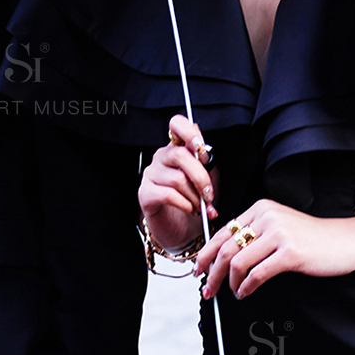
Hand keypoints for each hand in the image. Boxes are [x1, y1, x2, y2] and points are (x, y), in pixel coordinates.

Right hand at [139, 113, 217, 253]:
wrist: (182, 230)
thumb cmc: (194, 201)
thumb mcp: (205, 179)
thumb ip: (205, 163)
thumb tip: (205, 152)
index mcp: (176, 148)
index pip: (177, 124)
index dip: (190, 132)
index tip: (202, 150)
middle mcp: (161, 157)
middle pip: (181, 155)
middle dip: (201, 178)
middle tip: (209, 195)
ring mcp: (150, 175)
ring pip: (177, 178)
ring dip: (195, 196)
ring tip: (200, 208)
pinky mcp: (145, 194)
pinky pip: (168, 194)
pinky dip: (185, 204)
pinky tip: (190, 210)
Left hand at [197, 199, 354, 298]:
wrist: (347, 241)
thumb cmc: (314, 238)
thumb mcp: (280, 227)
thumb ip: (255, 235)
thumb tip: (224, 258)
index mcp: (261, 209)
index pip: (222, 233)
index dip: (206, 255)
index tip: (199, 270)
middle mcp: (267, 217)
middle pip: (225, 249)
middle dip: (212, 273)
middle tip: (208, 289)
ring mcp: (279, 234)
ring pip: (237, 262)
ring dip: (230, 283)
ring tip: (233, 293)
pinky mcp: (290, 252)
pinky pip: (257, 274)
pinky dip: (246, 287)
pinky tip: (246, 293)